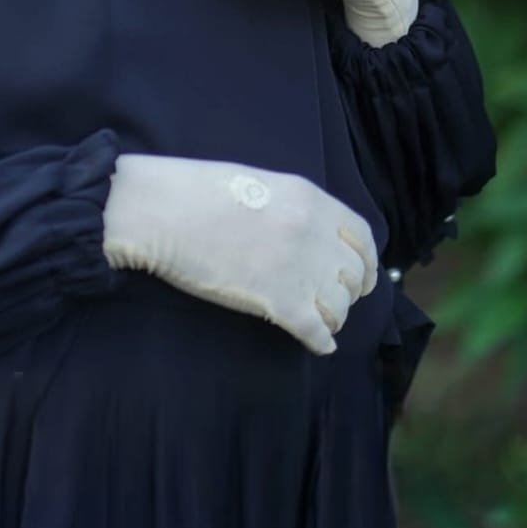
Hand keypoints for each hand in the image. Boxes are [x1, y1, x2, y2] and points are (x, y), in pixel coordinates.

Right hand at [102, 153, 379, 355]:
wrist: (161, 212)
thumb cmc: (195, 193)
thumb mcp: (258, 184)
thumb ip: (290, 207)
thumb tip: (305, 234)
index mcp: (309, 198)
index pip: (360, 236)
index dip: (365, 261)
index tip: (362, 277)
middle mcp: (312, 233)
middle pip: (352, 274)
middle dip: (347, 292)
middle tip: (334, 301)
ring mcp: (298, 268)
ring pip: (338, 306)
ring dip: (332, 317)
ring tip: (318, 321)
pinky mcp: (278, 302)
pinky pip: (317, 331)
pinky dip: (321, 342)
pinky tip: (316, 344)